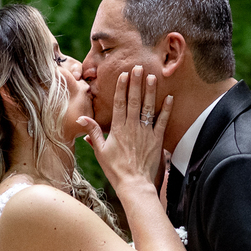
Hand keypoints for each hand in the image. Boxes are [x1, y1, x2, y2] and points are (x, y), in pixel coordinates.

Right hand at [79, 66, 172, 190]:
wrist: (134, 183)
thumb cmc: (115, 169)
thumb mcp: (100, 151)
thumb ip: (93, 132)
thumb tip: (80, 118)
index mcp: (118, 129)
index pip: (120, 103)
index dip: (122, 88)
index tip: (124, 75)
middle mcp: (132, 127)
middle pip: (134, 100)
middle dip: (136, 83)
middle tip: (139, 67)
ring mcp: (145, 132)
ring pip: (148, 108)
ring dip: (150, 91)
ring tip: (152, 77)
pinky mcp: (157, 140)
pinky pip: (162, 122)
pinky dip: (166, 109)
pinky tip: (169, 98)